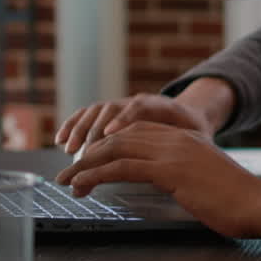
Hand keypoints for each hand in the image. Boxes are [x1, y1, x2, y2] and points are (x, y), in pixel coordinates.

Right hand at [54, 93, 214, 154]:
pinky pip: (88, 115)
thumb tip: (186, 159)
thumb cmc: (194, 131)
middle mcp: (138, 101)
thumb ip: (191, 144)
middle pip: (110, 110)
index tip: (110, 133)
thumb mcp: (199, 138)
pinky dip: (72, 125)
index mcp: (162, 105)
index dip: (124, 119)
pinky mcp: (111, 112)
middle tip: (83, 157)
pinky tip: (61, 141)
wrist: (190, 115)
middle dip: (94, 133)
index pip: (140, 106)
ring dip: (80, 131)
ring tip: (70, 152)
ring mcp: (123, 105)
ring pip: (96, 112)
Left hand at [54, 121, 260, 246]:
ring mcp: (173, 151)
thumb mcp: (208, 178)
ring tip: (67, 181)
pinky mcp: (170, 170)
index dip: (110, 144)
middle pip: (122, 137)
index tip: (90, 161)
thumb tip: (174, 185)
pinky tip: (83, 184)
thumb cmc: (238, 200)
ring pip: (117, 149)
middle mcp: (177, 138)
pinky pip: (123, 168)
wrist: (259, 203)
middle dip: (91, 153)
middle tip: (68, 173)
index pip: (137, 132)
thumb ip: (188, 173)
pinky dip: (97, 175)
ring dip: (86, 165)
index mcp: (187, 138)